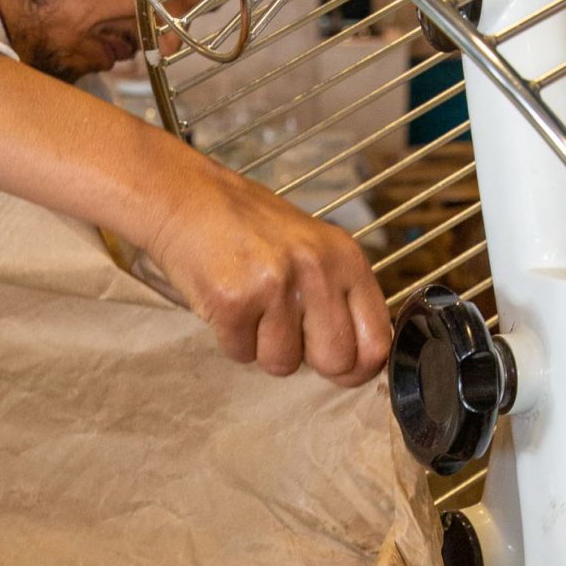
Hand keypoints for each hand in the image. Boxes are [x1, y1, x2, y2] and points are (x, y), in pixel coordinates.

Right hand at [143, 149, 391, 386]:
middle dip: (308, 359)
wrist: (187, 198)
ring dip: (262, 346)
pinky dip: (230, 338)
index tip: (340, 366)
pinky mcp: (234, 301)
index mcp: (346, 259)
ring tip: (251, 305)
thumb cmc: (249, 228)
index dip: (358, 366)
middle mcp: (317, 270)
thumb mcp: (313, 249)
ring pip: (283, 364)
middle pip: (336, 362)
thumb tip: (357, 361)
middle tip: (284, 329)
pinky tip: (227, 302)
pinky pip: (241, 353)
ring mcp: (275, 286)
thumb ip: (339, 297)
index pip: (377, 340)